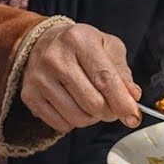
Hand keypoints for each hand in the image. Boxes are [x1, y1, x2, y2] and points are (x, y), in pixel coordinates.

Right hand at [21, 23, 141, 132]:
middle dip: (109, 111)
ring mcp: (39, 78)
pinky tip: (75, 106)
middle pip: (92, 101)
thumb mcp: (108, 47)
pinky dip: (74, 122)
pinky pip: (60, 124)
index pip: (104, 78)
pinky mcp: (29, 95)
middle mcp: (55, 58)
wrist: (43, 41)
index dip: (121, 101)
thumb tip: (133, 96)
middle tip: (112, 107)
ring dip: (93, 118)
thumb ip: (122, 72)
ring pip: (77, 116)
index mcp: (79, 40)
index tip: (133, 117)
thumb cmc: (81, 46)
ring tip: (93, 104)